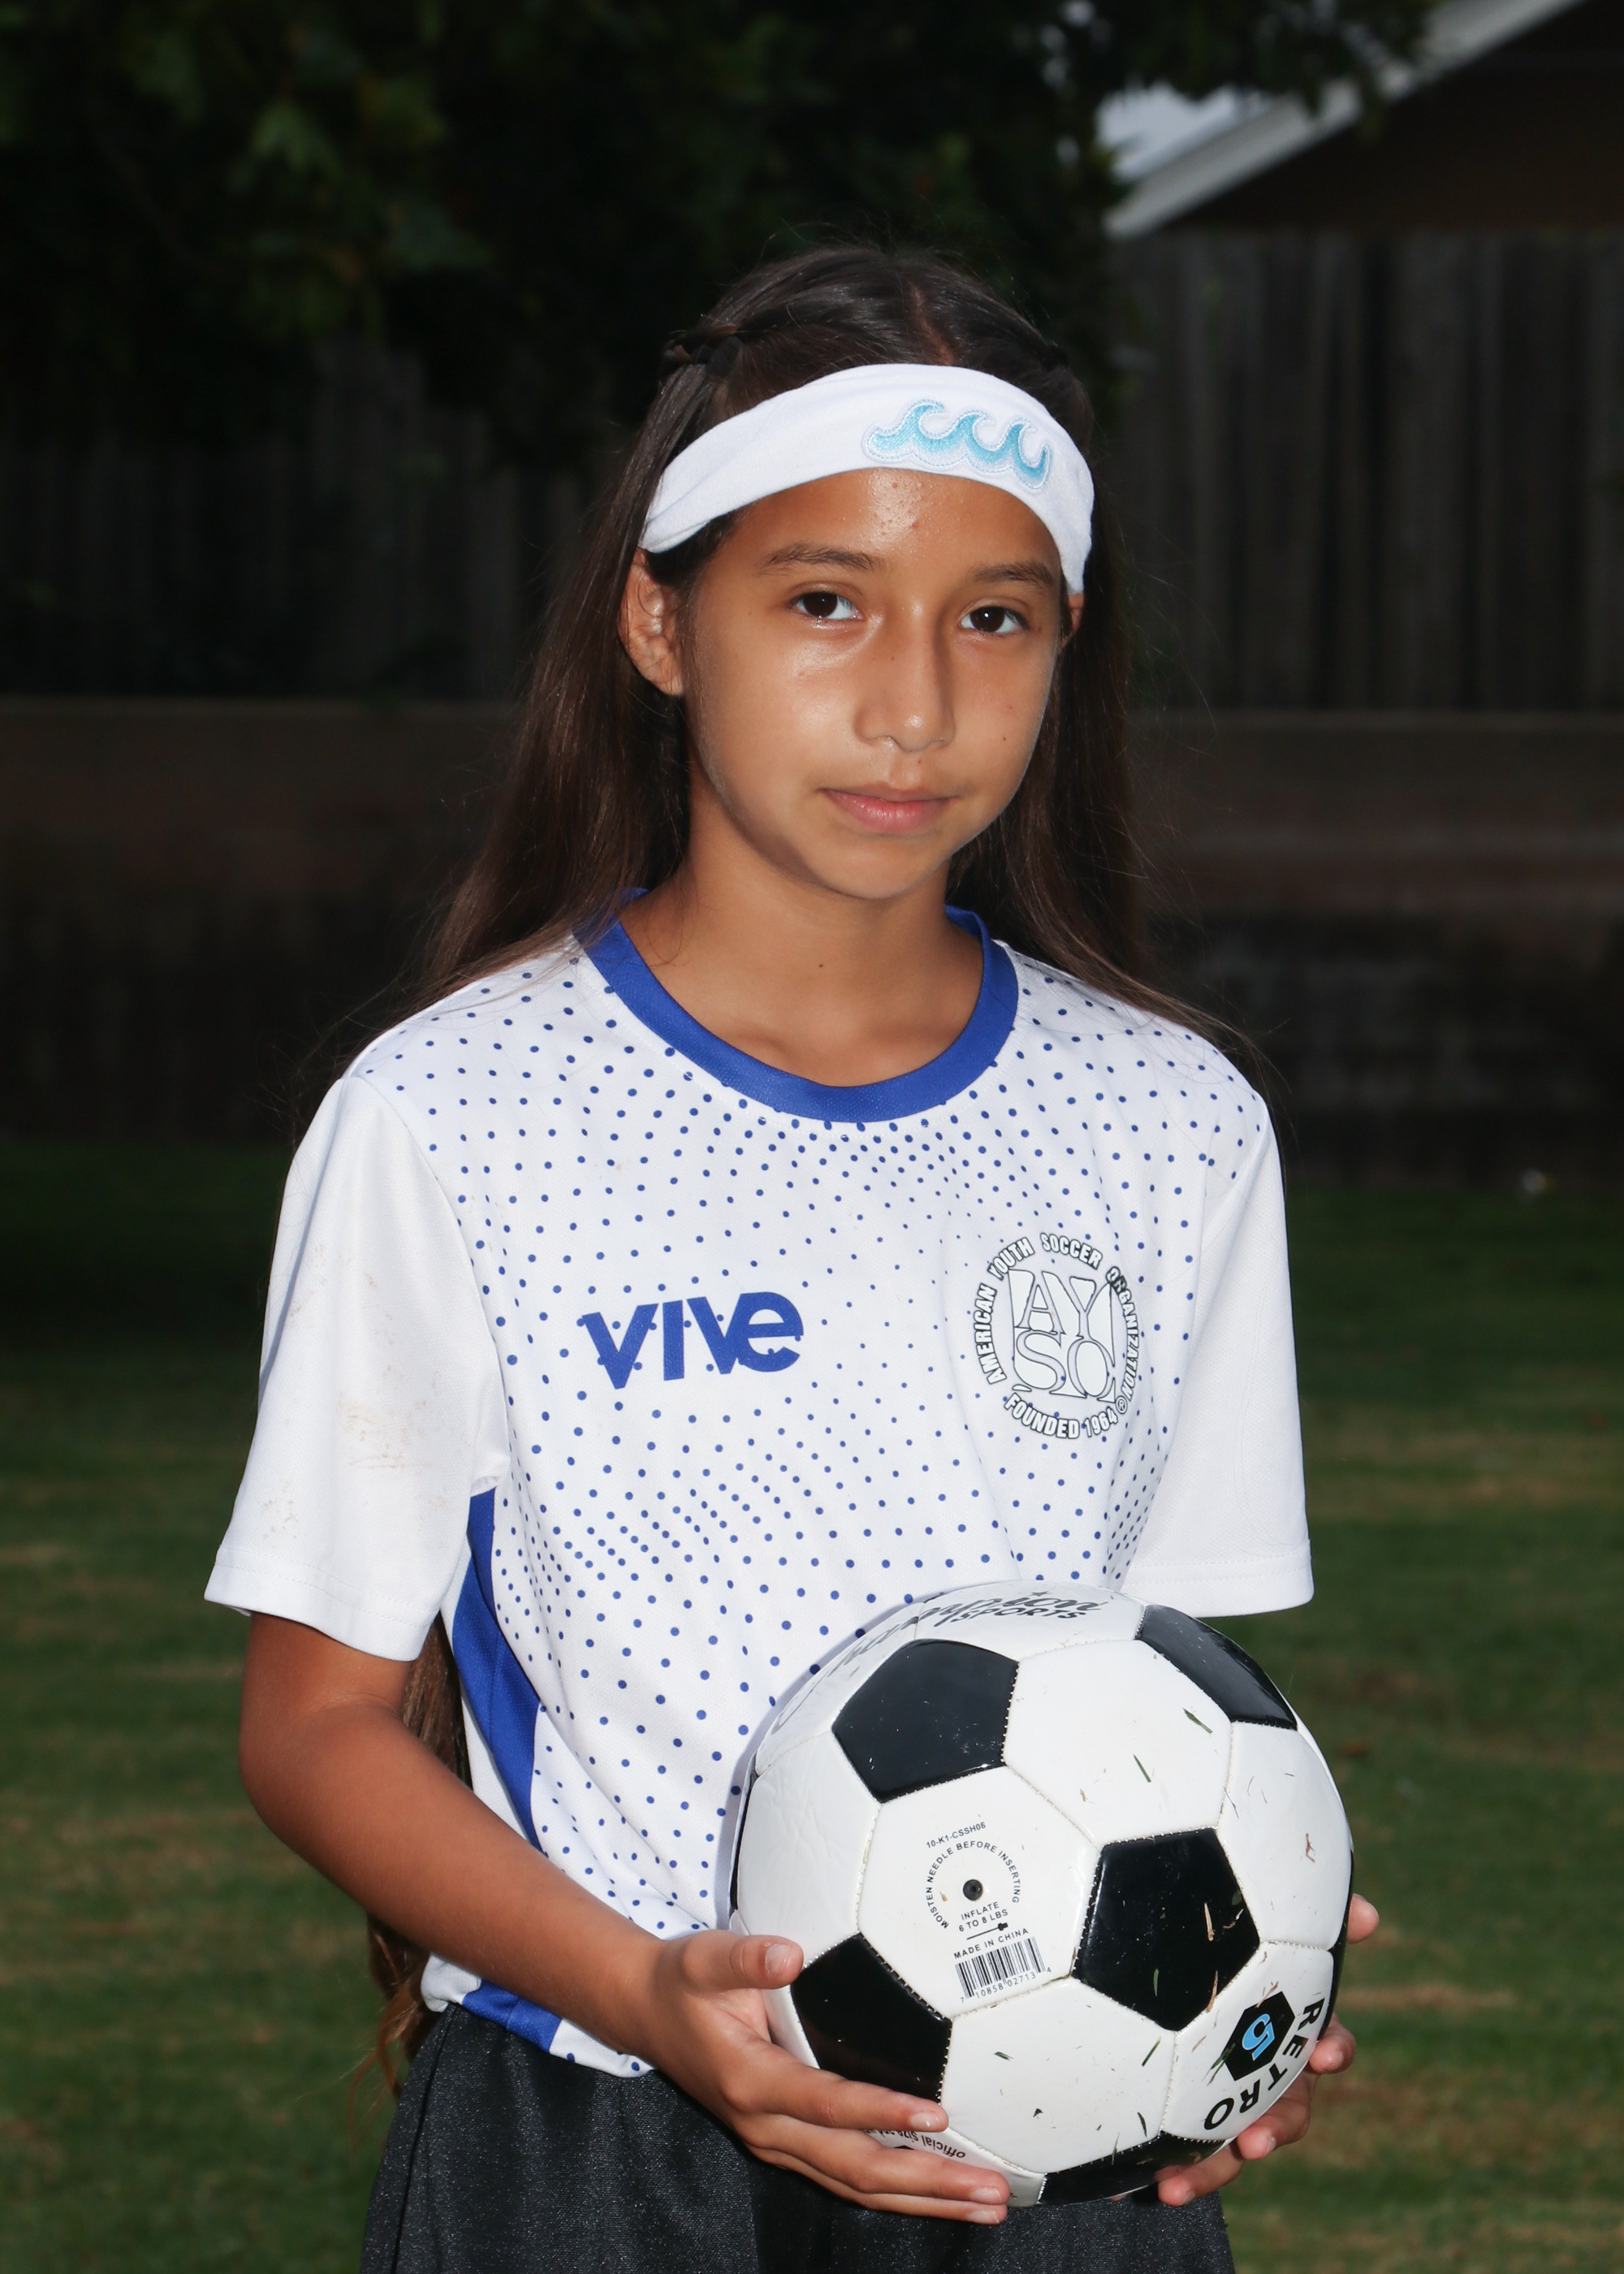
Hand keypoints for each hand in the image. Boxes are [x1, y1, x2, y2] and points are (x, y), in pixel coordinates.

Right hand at [626, 1930, 1010, 2222]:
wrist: (648, 2016)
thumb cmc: (684, 1982)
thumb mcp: (705, 1957)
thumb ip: (747, 1956)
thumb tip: (790, 1954)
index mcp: (750, 2081)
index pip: (826, 2105)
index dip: (880, 2111)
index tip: (937, 2114)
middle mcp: (766, 2127)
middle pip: (856, 2170)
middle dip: (928, 2184)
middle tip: (990, 2192)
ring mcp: (777, 2144)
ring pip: (858, 2188)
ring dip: (925, 2201)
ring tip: (987, 2208)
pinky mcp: (787, 2147)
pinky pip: (848, 2181)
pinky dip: (899, 2195)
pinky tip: (942, 2197)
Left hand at [1155, 1894, 1378, 2206]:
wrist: (1177, 1974)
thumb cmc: (1241, 1946)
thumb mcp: (1275, 1929)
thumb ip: (1319, 1920)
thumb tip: (1370, 1915)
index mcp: (1298, 2033)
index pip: (1332, 2045)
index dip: (1333, 2051)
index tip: (1322, 2055)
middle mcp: (1275, 2076)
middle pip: (1287, 2113)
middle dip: (1272, 2131)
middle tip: (1254, 2142)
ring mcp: (1236, 2101)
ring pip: (1233, 2145)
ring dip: (1211, 2170)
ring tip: (1176, 2185)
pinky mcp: (1195, 2121)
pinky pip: (1188, 2153)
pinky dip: (1172, 2170)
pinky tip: (1141, 2184)